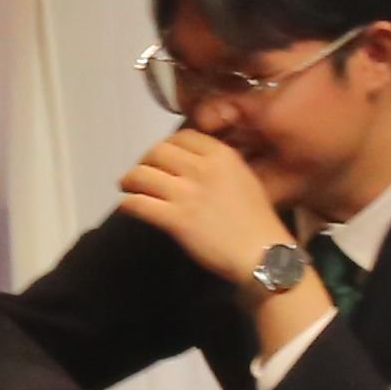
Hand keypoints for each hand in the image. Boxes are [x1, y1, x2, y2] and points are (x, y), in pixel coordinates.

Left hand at [113, 125, 296, 290]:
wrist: (263, 253)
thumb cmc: (257, 220)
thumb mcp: (244, 178)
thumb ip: (218, 165)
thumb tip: (191, 162)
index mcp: (221, 155)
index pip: (182, 136)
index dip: (167, 145)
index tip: (163, 158)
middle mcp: (202, 168)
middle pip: (157, 151)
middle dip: (145, 160)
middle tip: (142, 173)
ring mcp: (187, 193)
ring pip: (141, 174)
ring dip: (130, 180)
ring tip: (128, 187)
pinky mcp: (175, 219)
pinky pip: (138, 203)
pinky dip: (127, 204)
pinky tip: (128, 207)